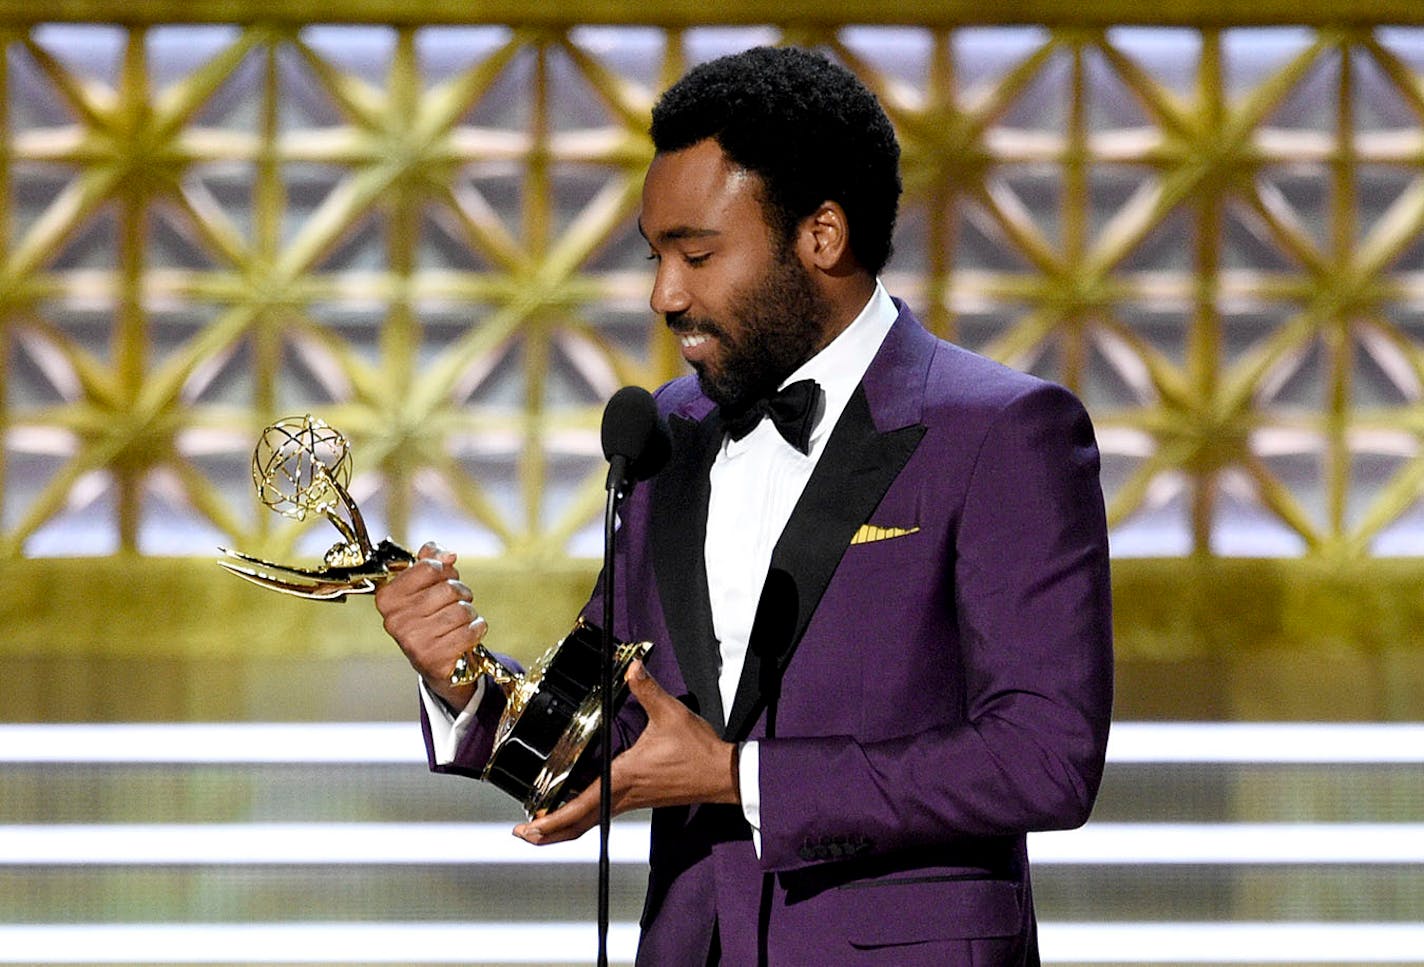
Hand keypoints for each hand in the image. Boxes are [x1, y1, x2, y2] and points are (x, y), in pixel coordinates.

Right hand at [373, 541, 486, 709]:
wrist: (434, 660)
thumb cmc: (430, 616)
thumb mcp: (425, 585)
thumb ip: (431, 559)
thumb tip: (448, 555)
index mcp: (388, 597)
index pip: (429, 567)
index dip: (445, 571)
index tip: (444, 579)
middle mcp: (395, 620)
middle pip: (448, 588)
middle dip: (461, 592)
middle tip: (456, 602)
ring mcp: (413, 640)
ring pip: (461, 610)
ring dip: (469, 612)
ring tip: (460, 619)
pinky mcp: (433, 658)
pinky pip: (469, 631)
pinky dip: (476, 629)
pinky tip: (467, 633)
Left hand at [512, 659, 738, 845]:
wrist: (722, 775)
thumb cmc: (697, 749)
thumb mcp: (670, 713)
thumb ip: (648, 689)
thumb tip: (633, 668)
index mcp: (623, 777)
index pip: (581, 806)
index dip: (552, 820)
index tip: (529, 828)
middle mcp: (624, 795)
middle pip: (579, 824)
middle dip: (549, 833)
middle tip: (523, 835)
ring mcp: (632, 800)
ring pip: (591, 821)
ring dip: (564, 826)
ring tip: (540, 826)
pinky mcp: (639, 798)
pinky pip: (603, 813)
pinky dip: (583, 817)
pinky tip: (576, 808)